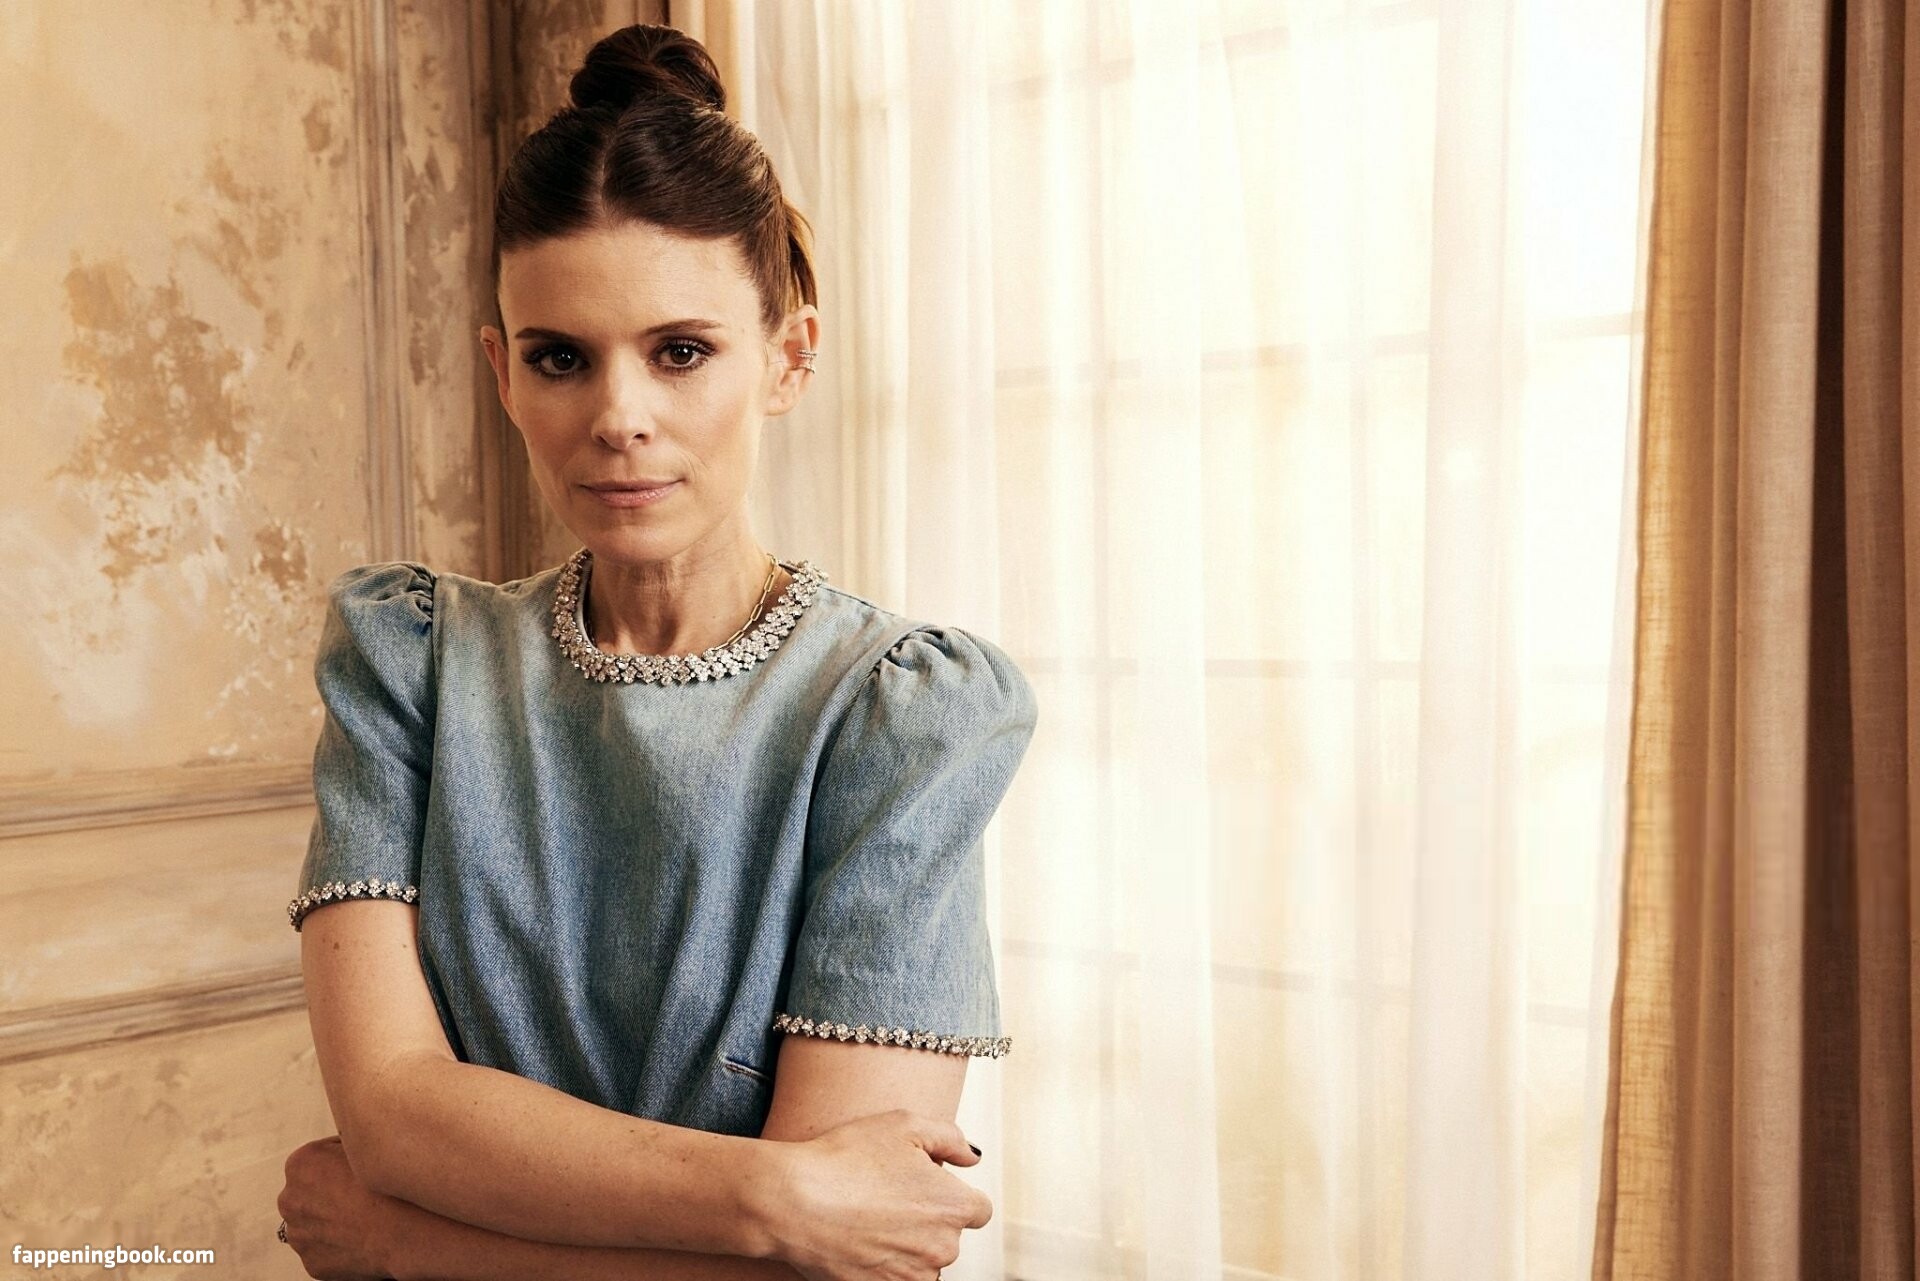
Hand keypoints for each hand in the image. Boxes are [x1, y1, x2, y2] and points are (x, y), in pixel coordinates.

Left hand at [277, 1135, 406, 1280]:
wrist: (405, 1232)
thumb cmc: (390, 1186)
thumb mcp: (366, 1147)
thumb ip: (347, 1145)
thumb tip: (351, 1142)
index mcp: (299, 1165)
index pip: (318, 1157)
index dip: (343, 1161)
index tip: (362, 1168)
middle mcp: (290, 1200)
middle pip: (310, 1192)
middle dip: (330, 1193)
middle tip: (363, 1194)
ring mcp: (299, 1235)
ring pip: (314, 1223)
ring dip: (332, 1220)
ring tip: (365, 1218)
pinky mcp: (311, 1262)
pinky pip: (325, 1249)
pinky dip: (340, 1245)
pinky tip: (364, 1238)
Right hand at [762, 1109, 991, 1280]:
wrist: (792, 1201)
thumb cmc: (845, 1159)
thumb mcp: (904, 1125)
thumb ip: (950, 1138)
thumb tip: (971, 1158)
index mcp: (954, 1205)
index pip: (978, 1210)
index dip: (952, 1194)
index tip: (925, 1187)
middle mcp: (942, 1247)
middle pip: (948, 1237)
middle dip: (926, 1219)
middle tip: (886, 1196)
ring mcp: (912, 1276)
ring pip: (922, 1262)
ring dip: (906, 1246)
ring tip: (869, 1219)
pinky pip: (895, 1279)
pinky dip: (883, 1265)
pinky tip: (859, 1240)